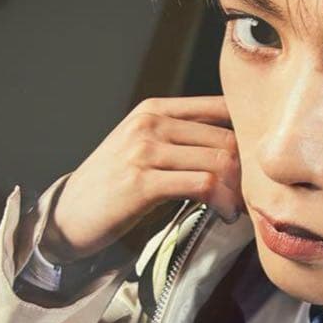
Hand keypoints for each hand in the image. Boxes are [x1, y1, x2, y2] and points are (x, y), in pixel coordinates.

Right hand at [39, 96, 243, 263]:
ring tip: (237, 208)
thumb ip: (182, 140)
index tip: (255, 166)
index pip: (220, 107)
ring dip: (238, 190)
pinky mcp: (142, 182)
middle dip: (247, 170)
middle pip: (226, 137)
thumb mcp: (143, 149)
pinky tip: (224, 215)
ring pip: (219, 160)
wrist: (67, 216)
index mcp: (154, 110)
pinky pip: (202, 184)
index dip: (247, 136)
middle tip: (252, 196)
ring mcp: (144, 150)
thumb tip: (238, 149)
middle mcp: (150, 123)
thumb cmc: (113, 187)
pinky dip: (222, 202)